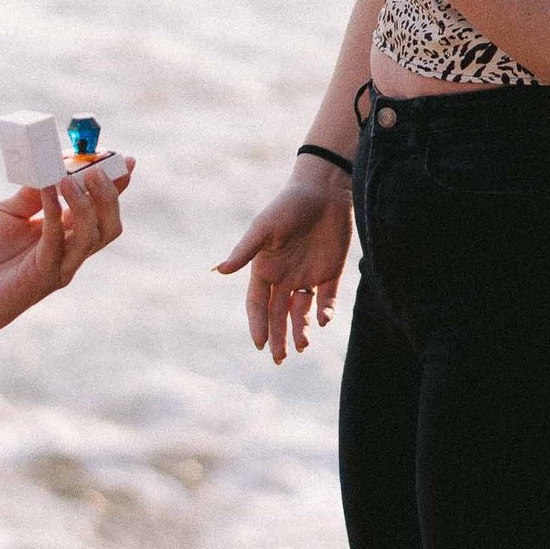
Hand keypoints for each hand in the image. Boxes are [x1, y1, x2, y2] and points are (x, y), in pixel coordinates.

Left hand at [0, 160, 133, 361]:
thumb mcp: (10, 211)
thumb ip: (32, 192)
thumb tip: (49, 164)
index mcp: (68, 234)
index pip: (101, 209)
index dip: (116, 186)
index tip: (124, 160)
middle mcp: (71, 252)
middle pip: (109, 225)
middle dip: (110, 195)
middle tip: (99, 168)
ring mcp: (61, 266)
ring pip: (93, 237)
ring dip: (87, 204)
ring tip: (71, 177)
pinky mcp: (42, 275)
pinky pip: (56, 241)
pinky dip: (55, 212)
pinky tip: (48, 190)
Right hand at [216, 165, 352, 363]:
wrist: (325, 189)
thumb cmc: (289, 205)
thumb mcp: (265, 227)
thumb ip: (245, 251)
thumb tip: (219, 271)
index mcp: (264, 268)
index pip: (257, 304)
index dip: (257, 325)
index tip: (260, 344)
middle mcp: (284, 277)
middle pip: (278, 314)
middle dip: (278, 337)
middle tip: (280, 359)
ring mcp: (307, 276)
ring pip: (301, 312)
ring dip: (300, 330)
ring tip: (302, 347)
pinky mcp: (330, 273)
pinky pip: (326, 300)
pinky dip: (324, 313)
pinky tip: (322, 321)